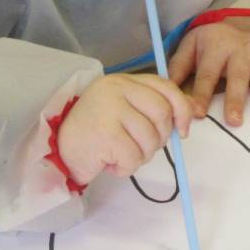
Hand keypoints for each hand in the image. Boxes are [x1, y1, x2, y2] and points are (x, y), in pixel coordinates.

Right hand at [56, 74, 192, 186]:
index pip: (165, 87)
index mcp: (124, 80)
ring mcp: (110, 109)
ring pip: (150, 139)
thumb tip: (190, 113)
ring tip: (121, 155)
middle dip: (159, 138)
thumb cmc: (95, 131)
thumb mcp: (125, 110)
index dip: (182, 109)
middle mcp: (116, 88)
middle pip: (162, 113)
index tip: (183, 130)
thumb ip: (152, 107)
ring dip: (141, 156)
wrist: (58, 149)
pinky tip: (110, 163)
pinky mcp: (105, 134)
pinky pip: (134, 157)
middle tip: (141, 147)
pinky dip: (126, 168)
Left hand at [167, 18, 249, 126]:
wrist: (235, 17)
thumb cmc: (210, 41)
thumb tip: (164, 91)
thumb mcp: (190, 47)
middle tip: (234, 121)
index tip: (198, 114)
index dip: (202, 94)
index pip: (207, 74)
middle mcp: (240, 48)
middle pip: (238, 75)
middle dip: (236, 98)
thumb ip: (178, 69)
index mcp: (215, 47)